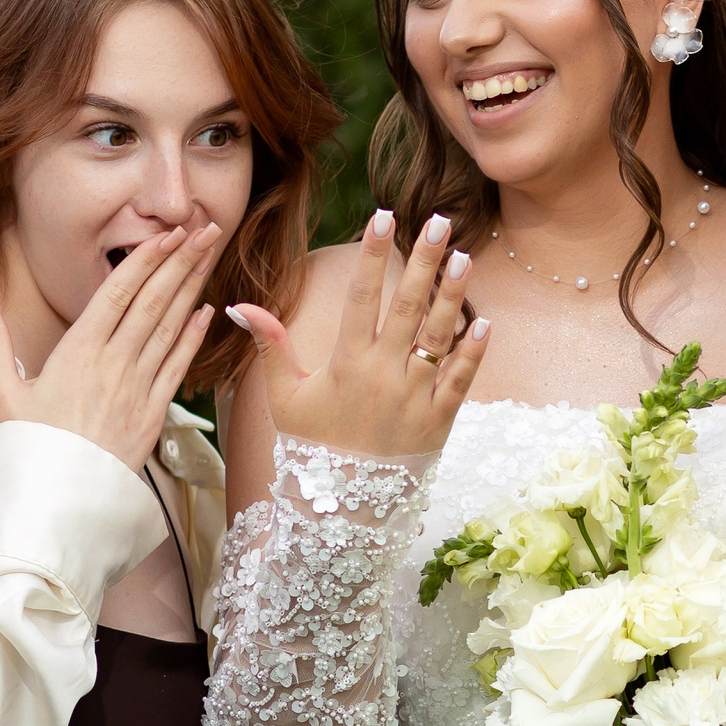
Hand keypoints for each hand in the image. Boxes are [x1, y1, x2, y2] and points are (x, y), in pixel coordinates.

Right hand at [0, 225, 220, 470]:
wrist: (57, 503)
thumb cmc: (27, 449)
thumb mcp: (1, 393)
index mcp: (76, 353)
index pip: (117, 294)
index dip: (145, 261)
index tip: (168, 234)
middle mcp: (113, 365)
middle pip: (152, 303)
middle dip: (181, 262)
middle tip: (206, 228)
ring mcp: (137, 389)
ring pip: (170, 329)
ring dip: (192, 289)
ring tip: (210, 256)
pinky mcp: (152, 415)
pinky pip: (177, 368)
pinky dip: (192, 337)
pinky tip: (205, 312)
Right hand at [229, 210, 488, 457]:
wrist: (343, 508)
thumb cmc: (312, 447)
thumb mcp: (284, 397)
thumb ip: (269, 347)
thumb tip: (239, 305)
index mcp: (345, 363)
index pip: (360, 297)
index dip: (370, 255)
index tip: (381, 216)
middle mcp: (382, 374)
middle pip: (406, 306)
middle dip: (422, 260)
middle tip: (437, 220)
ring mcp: (413, 397)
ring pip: (437, 337)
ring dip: (452, 295)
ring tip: (464, 255)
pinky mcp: (438, 421)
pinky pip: (459, 381)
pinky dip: (472, 353)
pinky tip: (485, 322)